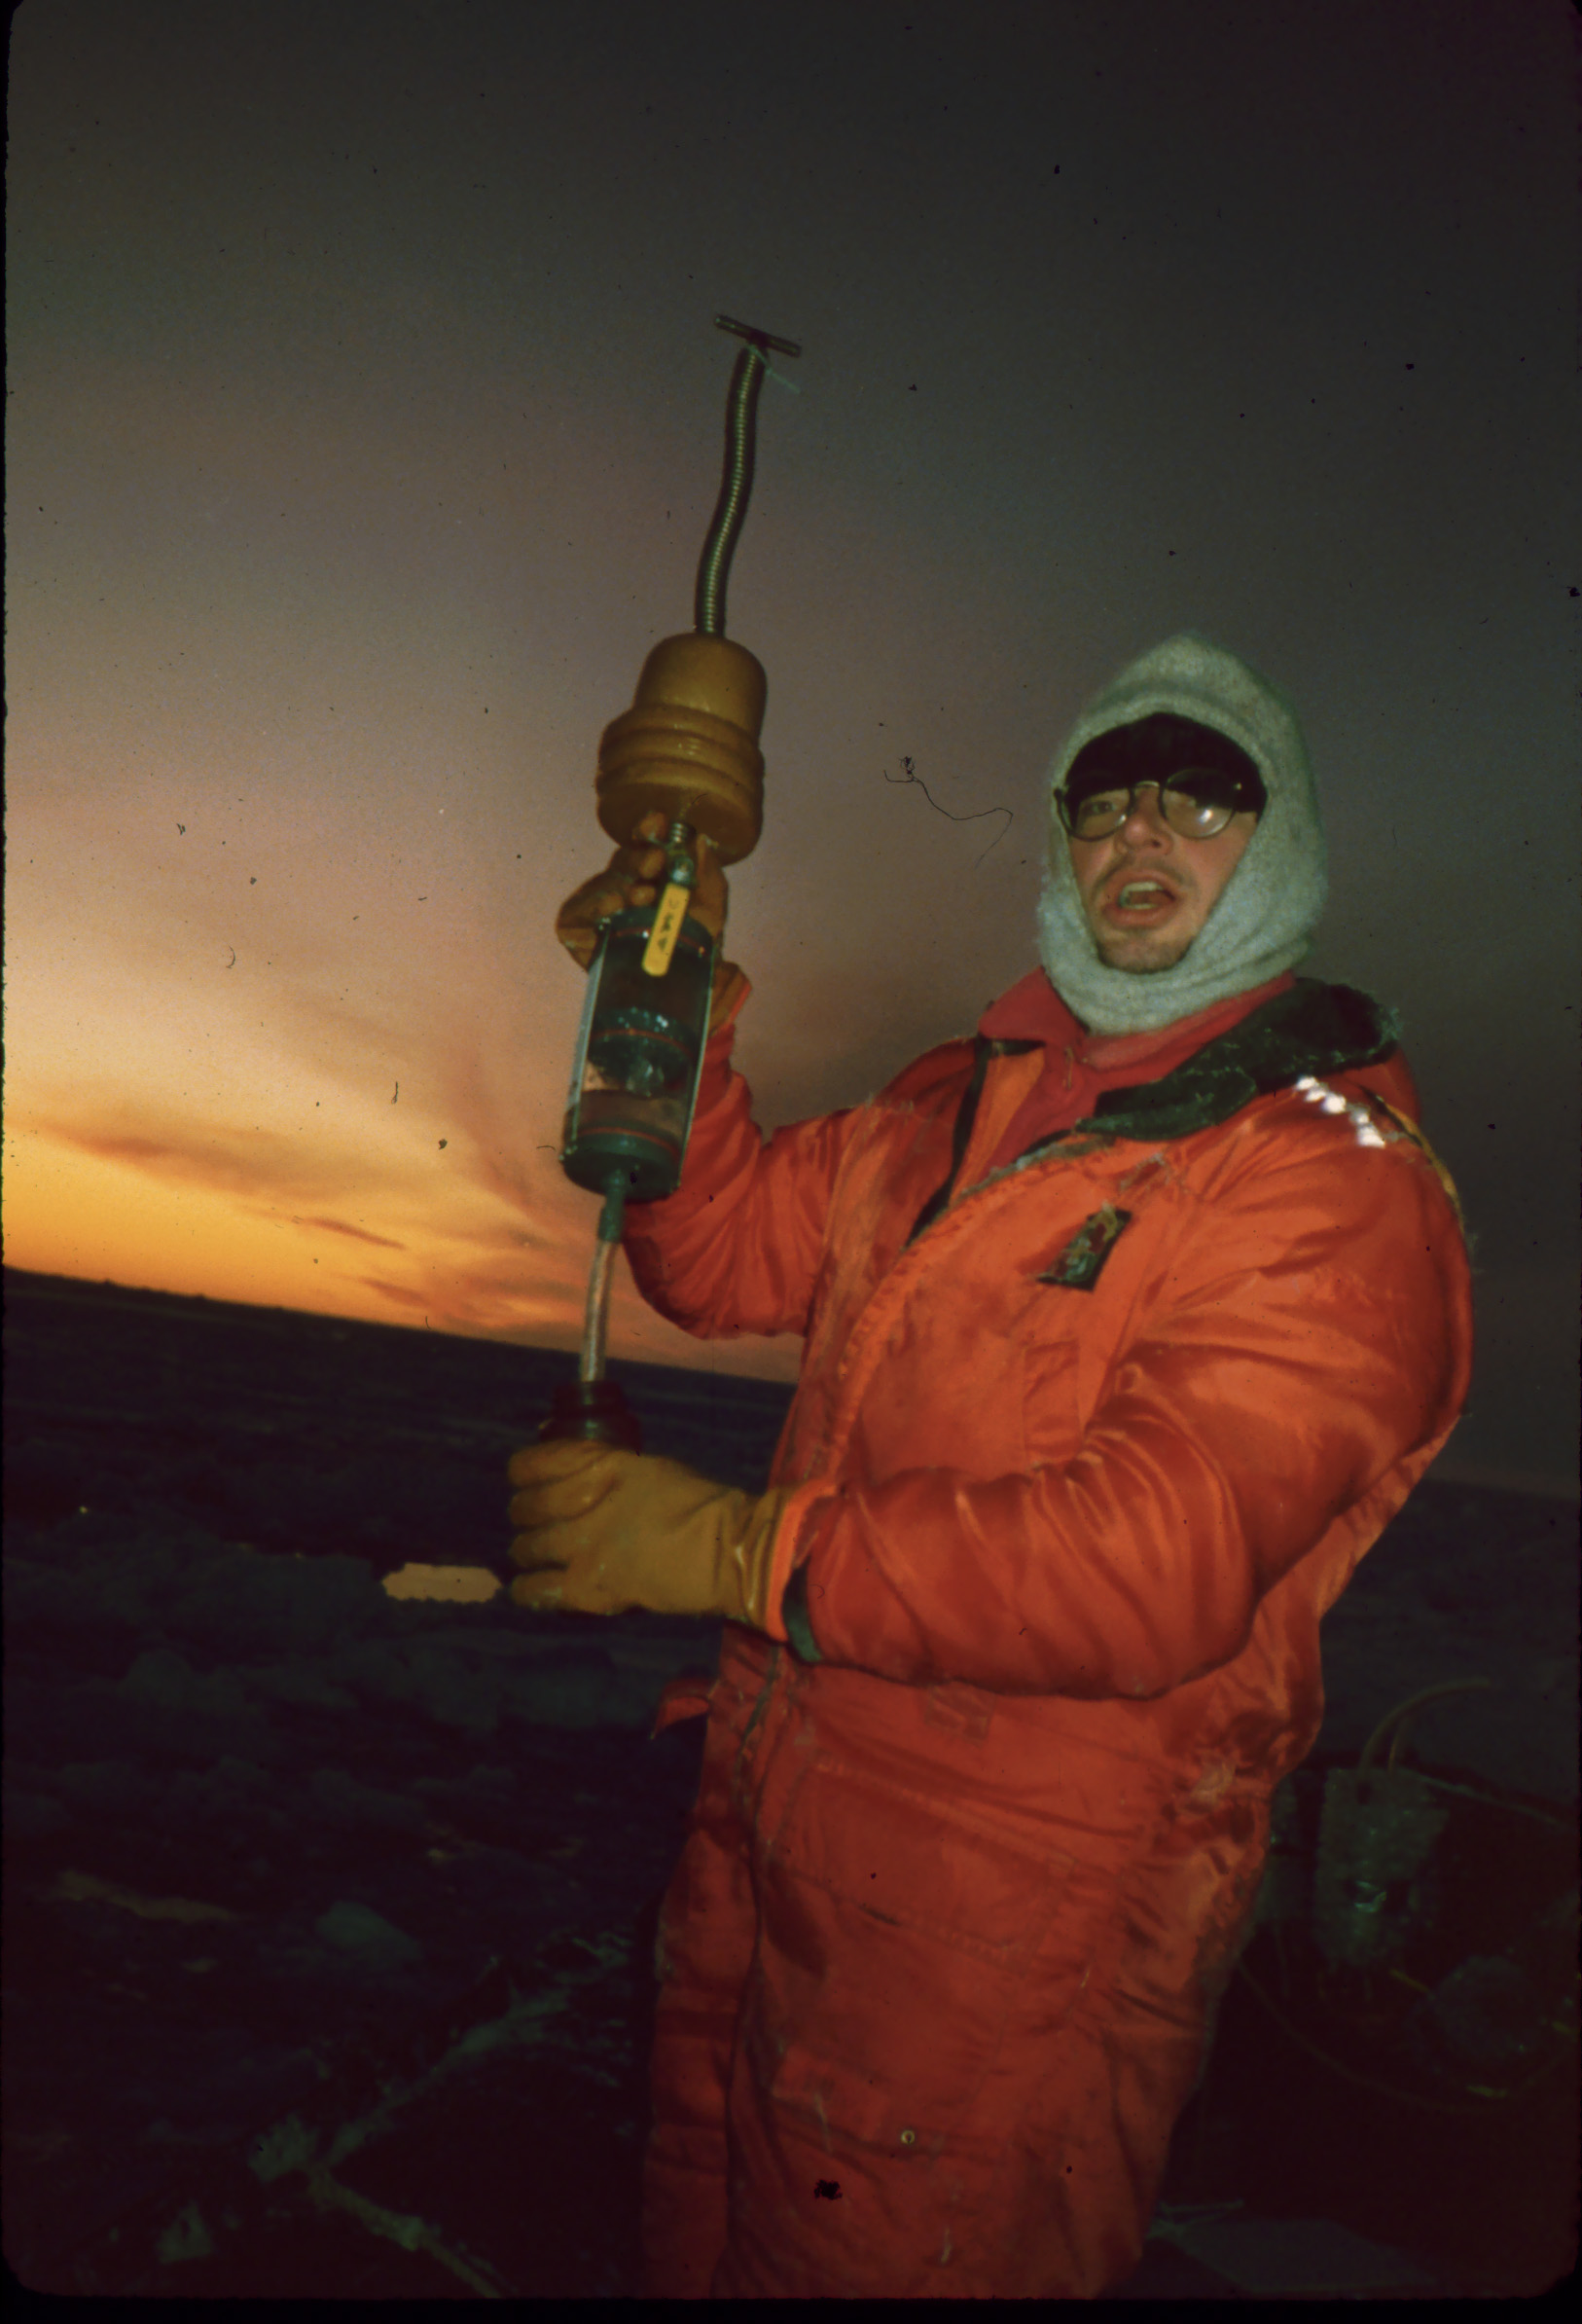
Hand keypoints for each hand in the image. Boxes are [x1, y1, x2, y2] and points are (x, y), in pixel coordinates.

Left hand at [506, 1438, 788, 1627]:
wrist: (726, 1550)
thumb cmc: (699, 1504)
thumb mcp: (650, 1469)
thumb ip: (611, 1472)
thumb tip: (583, 1477)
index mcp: (601, 1466)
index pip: (539, 1463)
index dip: (522, 1471)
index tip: (520, 1477)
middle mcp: (584, 1502)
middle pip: (528, 1507)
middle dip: (522, 1513)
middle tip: (527, 1520)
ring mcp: (582, 1547)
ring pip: (528, 1547)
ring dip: (524, 1550)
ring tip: (528, 1553)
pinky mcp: (587, 1588)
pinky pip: (538, 1590)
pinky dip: (526, 1589)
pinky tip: (523, 1588)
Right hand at [554, 811, 729, 968]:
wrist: (683, 984)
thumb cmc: (695, 939)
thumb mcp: (711, 904)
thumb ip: (708, 872)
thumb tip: (698, 841)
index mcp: (649, 870)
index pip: (643, 842)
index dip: (648, 829)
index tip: (659, 822)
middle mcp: (619, 883)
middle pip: (621, 863)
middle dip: (638, 860)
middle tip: (655, 861)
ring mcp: (595, 906)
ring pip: (602, 887)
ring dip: (622, 887)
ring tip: (642, 895)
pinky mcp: (576, 930)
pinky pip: (579, 916)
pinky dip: (595, 911)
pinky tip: (612, 908)